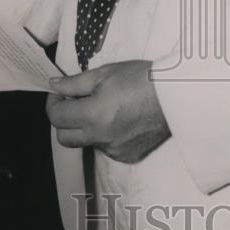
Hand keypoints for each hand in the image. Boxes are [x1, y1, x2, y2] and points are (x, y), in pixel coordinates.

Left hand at [46, 60, 169, 163]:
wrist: (176, 95)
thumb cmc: (140, 78)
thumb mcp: (104, 73)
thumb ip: (74, 83)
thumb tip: (53, 86)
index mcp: (92, 115)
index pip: (57, 117)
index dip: (53, 103)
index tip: (60, 94)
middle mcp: (100, 138)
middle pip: (64, 138)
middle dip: (63, 121)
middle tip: (73, 103)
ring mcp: (115, 150)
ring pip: (86, 143)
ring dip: (85, 128)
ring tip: (102, 109)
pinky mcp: (128, 156)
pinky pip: (106, 148)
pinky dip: (105, 135)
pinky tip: (119, 120)